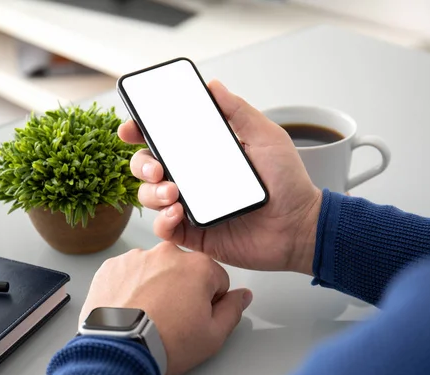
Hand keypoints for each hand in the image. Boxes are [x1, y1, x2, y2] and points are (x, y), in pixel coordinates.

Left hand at [79, 242, 252, 374]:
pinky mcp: (113, 266)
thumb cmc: (164, 342)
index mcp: (198, 266)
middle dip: (181, 288)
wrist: (118, 350)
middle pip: (184, 269)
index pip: (216, 279)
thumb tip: (242, 296)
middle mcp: (167, 253)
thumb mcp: (213, 335)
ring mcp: (137, 257)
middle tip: (171, 317)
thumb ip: (233, 309)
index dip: (209, 300)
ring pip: (154, 269)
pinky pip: (128, 272)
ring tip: (147, 314)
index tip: (195, 316)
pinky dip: (130, 286)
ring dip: (154, 285)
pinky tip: (130, 307)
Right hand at [118, 80, 321, 274]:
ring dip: (151, 192)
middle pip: (146, 167)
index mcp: (202, 154)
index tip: (131, 129)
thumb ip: (239, 112)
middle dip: (140, 164)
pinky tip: (177, 212)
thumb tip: (214, 86)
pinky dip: (162, 220)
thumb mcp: (266, 138)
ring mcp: (190, 206)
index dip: (140, 132)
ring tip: (173, 192)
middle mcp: (191, 178)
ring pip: (149, 196)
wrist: (299, 225)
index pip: (162, 140)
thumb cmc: (287, 182)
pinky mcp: (194, 232)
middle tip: (157, 166)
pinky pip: (165, 228)